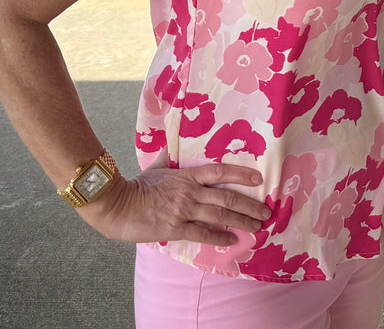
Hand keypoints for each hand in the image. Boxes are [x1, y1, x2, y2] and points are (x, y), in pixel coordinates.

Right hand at [80, 161, 270, 245]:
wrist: (116, 205)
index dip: (241, 173)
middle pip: (227, 196)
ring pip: (220, 215)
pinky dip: (220, 236)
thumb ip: (172, 159)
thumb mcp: (158, 167)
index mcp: (187, 175)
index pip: (220, 171)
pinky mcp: (175, 228)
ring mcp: (184, 210)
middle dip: (250, 205)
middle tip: (266, 211)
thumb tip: (176, 145)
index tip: (259, 178)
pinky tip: (232, 239)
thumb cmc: (137, 186)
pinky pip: (203, 233)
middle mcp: (190, 192)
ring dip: (241, 220)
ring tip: (257, 226)